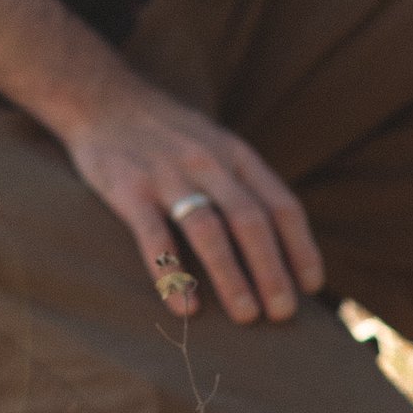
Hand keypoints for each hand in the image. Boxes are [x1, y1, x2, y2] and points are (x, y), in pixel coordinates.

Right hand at [52, 59, 323, 323]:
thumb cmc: (167, 133)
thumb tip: (277, 243)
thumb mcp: (215, 142)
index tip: (312, 287)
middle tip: (284, 313)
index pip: (281, 204)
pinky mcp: (129, 189)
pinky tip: (185, 306)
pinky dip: (172, 274)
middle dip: (272, 270)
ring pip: (208, 229)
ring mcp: (167, 174)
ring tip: (246, 315)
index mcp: (235, 154)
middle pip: (250, 220)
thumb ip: (242, 183)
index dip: (301, 247)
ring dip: (231, 276)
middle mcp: (207, 162)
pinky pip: (154, 237)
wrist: (101, 98)